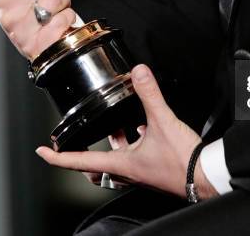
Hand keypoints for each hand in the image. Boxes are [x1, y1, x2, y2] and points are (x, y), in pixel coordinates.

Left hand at [35, 64, 218, 199]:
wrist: (206, 176)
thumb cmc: (183, 161)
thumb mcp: (163, 122)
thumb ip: (150, 95)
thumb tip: (139, 73)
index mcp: (122, 164)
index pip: (79, 161)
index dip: (58, 156)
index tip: (43, 151)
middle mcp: (128, 171)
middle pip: (96, 164)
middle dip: (85, 151)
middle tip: (78, 139)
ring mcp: (141, 172)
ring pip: (117, 160)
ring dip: (113, 143)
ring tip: (114, 126)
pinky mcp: (154, 168)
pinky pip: (136, 156)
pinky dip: (134, 142)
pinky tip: (144, 129)